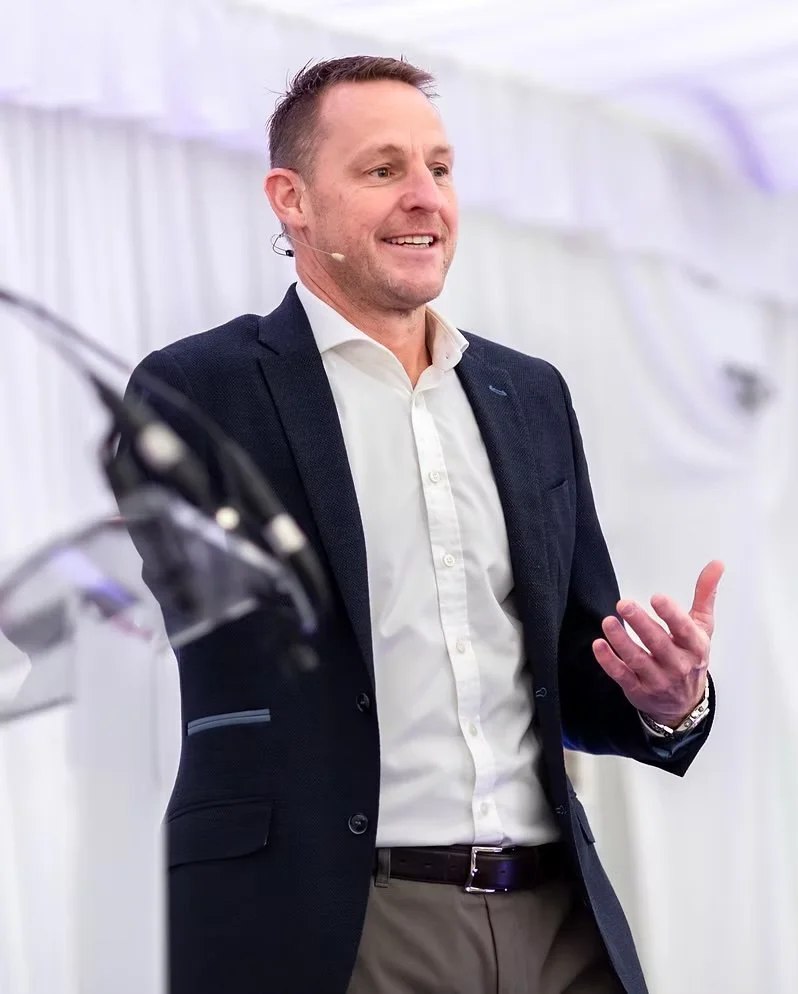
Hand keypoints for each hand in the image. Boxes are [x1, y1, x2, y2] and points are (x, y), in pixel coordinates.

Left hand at [592, 560, 723, 725]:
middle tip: (624, 604)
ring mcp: (657, 679)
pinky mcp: (638, 690)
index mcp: (695, 647)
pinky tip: (599, 645)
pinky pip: (621, 675)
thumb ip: (705, 595)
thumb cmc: (691, 658)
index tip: (657, 597)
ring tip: (608, 622)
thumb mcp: (703, 627)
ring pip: (637, 660)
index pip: (684, 629)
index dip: (671, 614)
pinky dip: (609, 661)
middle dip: (641, 623)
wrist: (684, 704)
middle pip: (658, 643)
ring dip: (621, 640)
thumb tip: (716, 564)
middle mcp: (678, 665)